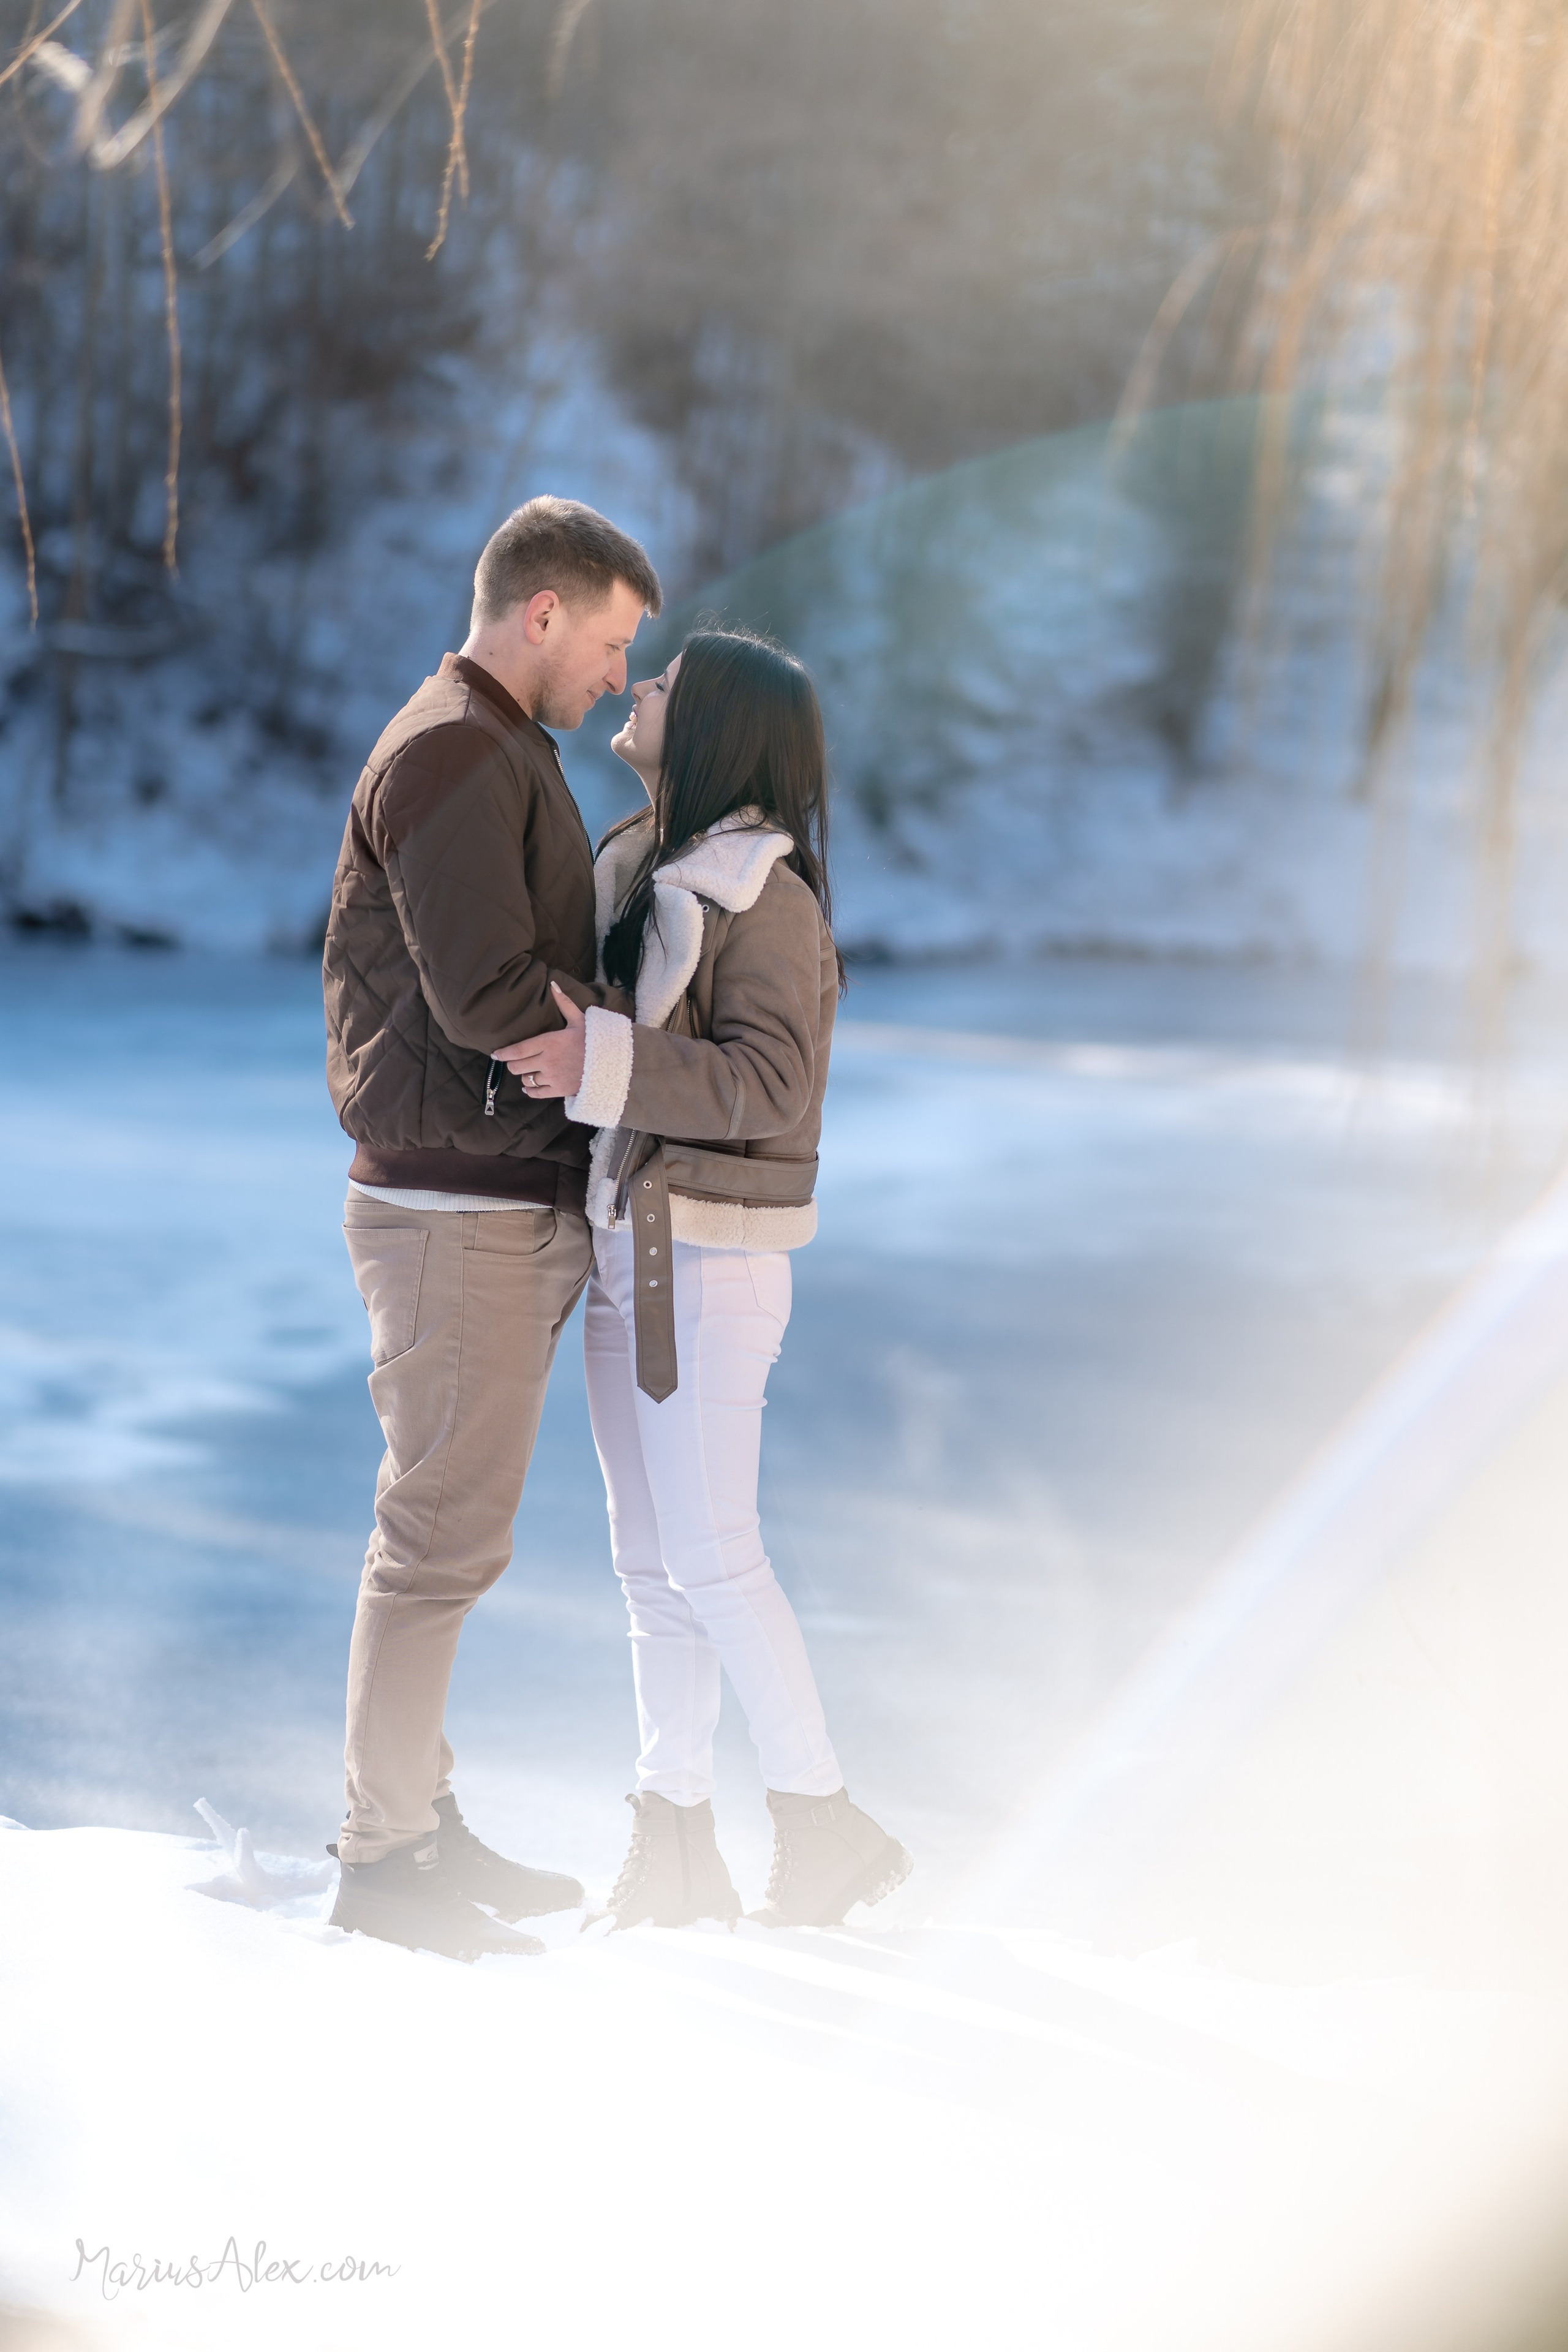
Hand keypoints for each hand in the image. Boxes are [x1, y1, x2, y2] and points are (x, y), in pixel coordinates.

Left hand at [496, 984, 585, 1099]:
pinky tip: (531, 1085)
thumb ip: (563, 1003)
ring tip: (530, 1071)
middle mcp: (547, 1061)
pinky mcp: (558, 1090)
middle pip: (516, 1067)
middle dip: (513, 1064)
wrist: (611, 1064)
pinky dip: (530, 1090)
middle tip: (516, 1061)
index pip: (517, 1050)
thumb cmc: (594, 1040)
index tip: (496, 1054)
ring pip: (525, 1080)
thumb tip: (552, 984)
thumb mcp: (579, 1019)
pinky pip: (535, 1093)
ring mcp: (552, 1077)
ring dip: (525, 1076)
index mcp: (550, 1042)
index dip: (503, 1053)